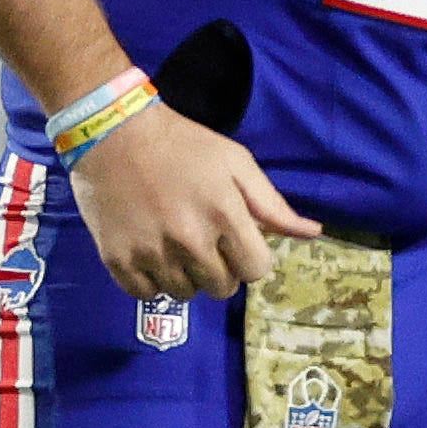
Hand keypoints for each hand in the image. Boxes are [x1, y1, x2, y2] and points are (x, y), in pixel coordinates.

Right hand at [70, 105, 317, 299]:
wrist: (113, 132)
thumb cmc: (182, 145)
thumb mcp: (235, 162)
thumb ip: (272, 204)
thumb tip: (313, 232)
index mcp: (224, 214)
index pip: (256, 270)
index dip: (250, 258)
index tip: (236, 242)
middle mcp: (189, 240)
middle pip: (222, 288)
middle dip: (221, 269)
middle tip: (204, 241)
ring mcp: (151, 253)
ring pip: (185, 294)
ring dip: (186, 277)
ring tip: (175, 245)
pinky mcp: (118, 260)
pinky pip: (146, 295)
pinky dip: (152, 281)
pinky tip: (151, 253)